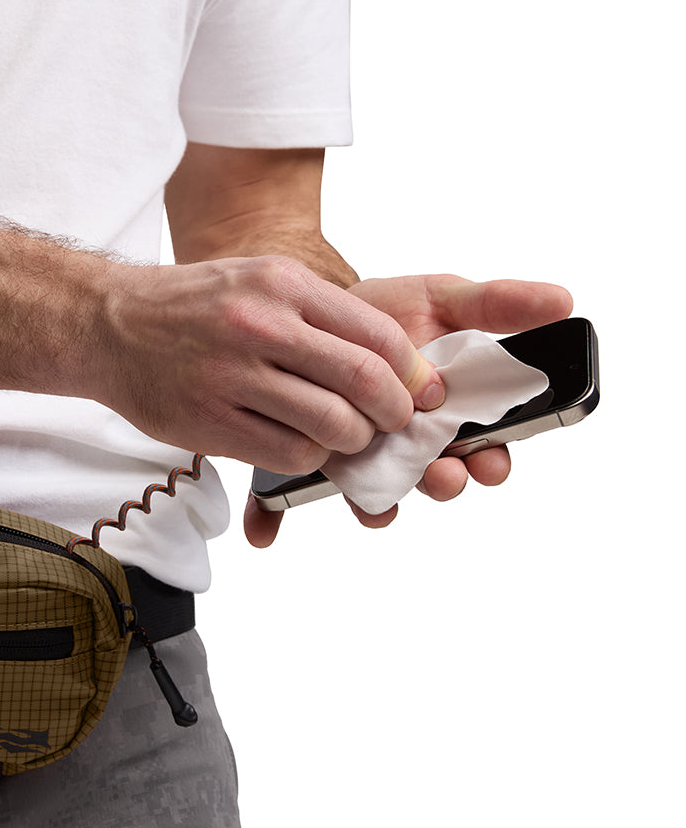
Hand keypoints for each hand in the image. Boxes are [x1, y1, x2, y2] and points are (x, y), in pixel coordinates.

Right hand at [96, 256, 445, 472]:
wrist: (111, 325)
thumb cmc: (193, 305)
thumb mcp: (258, 279)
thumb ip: (318, 312)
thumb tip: (389, 357)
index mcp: (282, 284)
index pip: (376, 334)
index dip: (412, 371)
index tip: (420, 390)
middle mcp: (260, 326)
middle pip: (364, 382)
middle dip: (394, 413)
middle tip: (394, 422)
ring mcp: (233, 376)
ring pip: (331, 425)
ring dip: (352, 440)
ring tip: (346, 437)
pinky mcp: (211, 421)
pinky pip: (288, 453)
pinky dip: (310, 457)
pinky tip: (303, 445)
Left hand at [244, 274, 573, 546]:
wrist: (312, 312)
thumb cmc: (385, 312)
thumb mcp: (443, 299)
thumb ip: (498, 304)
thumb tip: (562, 299)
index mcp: (449, 416)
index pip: (484, 450)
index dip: (493, 462)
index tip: (493, 461)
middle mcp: (409, 446)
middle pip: (437, 480)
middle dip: (444, 484)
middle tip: (443, 476)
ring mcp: (361, 458)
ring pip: (376, 493)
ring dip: (379, 504)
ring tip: (378, 501)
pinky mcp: (311, 463)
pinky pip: (292, 497)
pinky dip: (274, 515)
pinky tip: (264, 528)